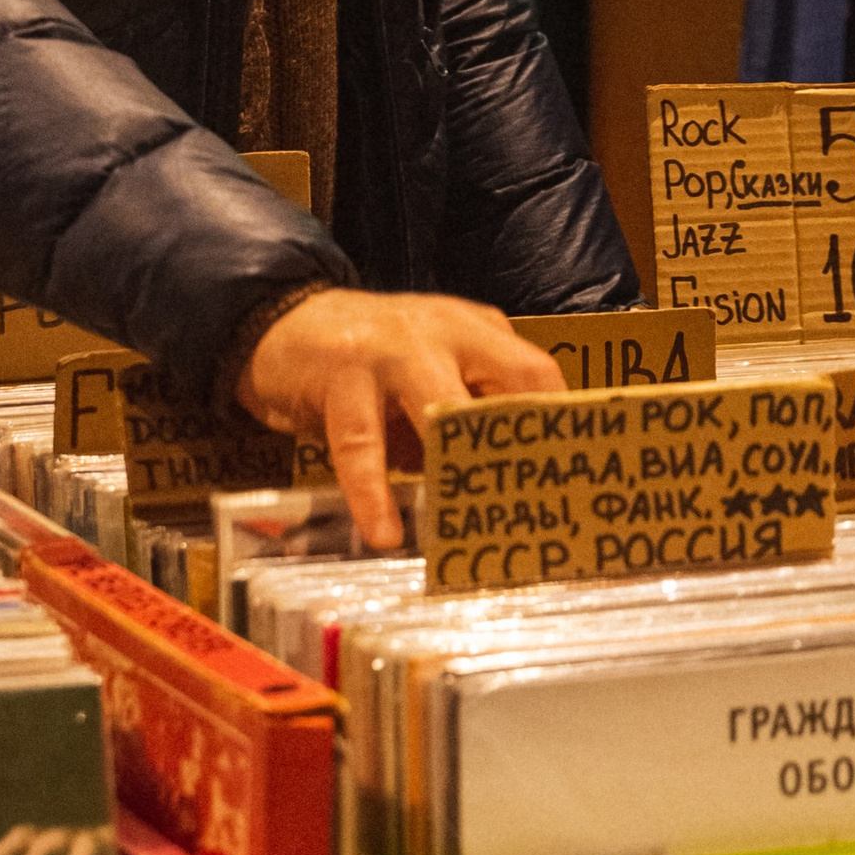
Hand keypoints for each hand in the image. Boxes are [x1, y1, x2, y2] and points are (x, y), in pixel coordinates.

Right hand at [235, 289, 563, 551]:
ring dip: (459, 469)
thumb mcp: (430, 370)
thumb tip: (511, 492)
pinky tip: (385, 532)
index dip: (561, 425)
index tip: (572, 482)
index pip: (537, 372)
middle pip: (512, 377)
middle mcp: (444, 332)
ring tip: (467, 525)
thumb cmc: (369, 362)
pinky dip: (374, 492)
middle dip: (530, 443)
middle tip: (538, 510)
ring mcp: (393, 349)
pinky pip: (363, 443)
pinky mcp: (342, 376)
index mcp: (474, 332)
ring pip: (442, 407)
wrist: (281, 322)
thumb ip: (466, 410)